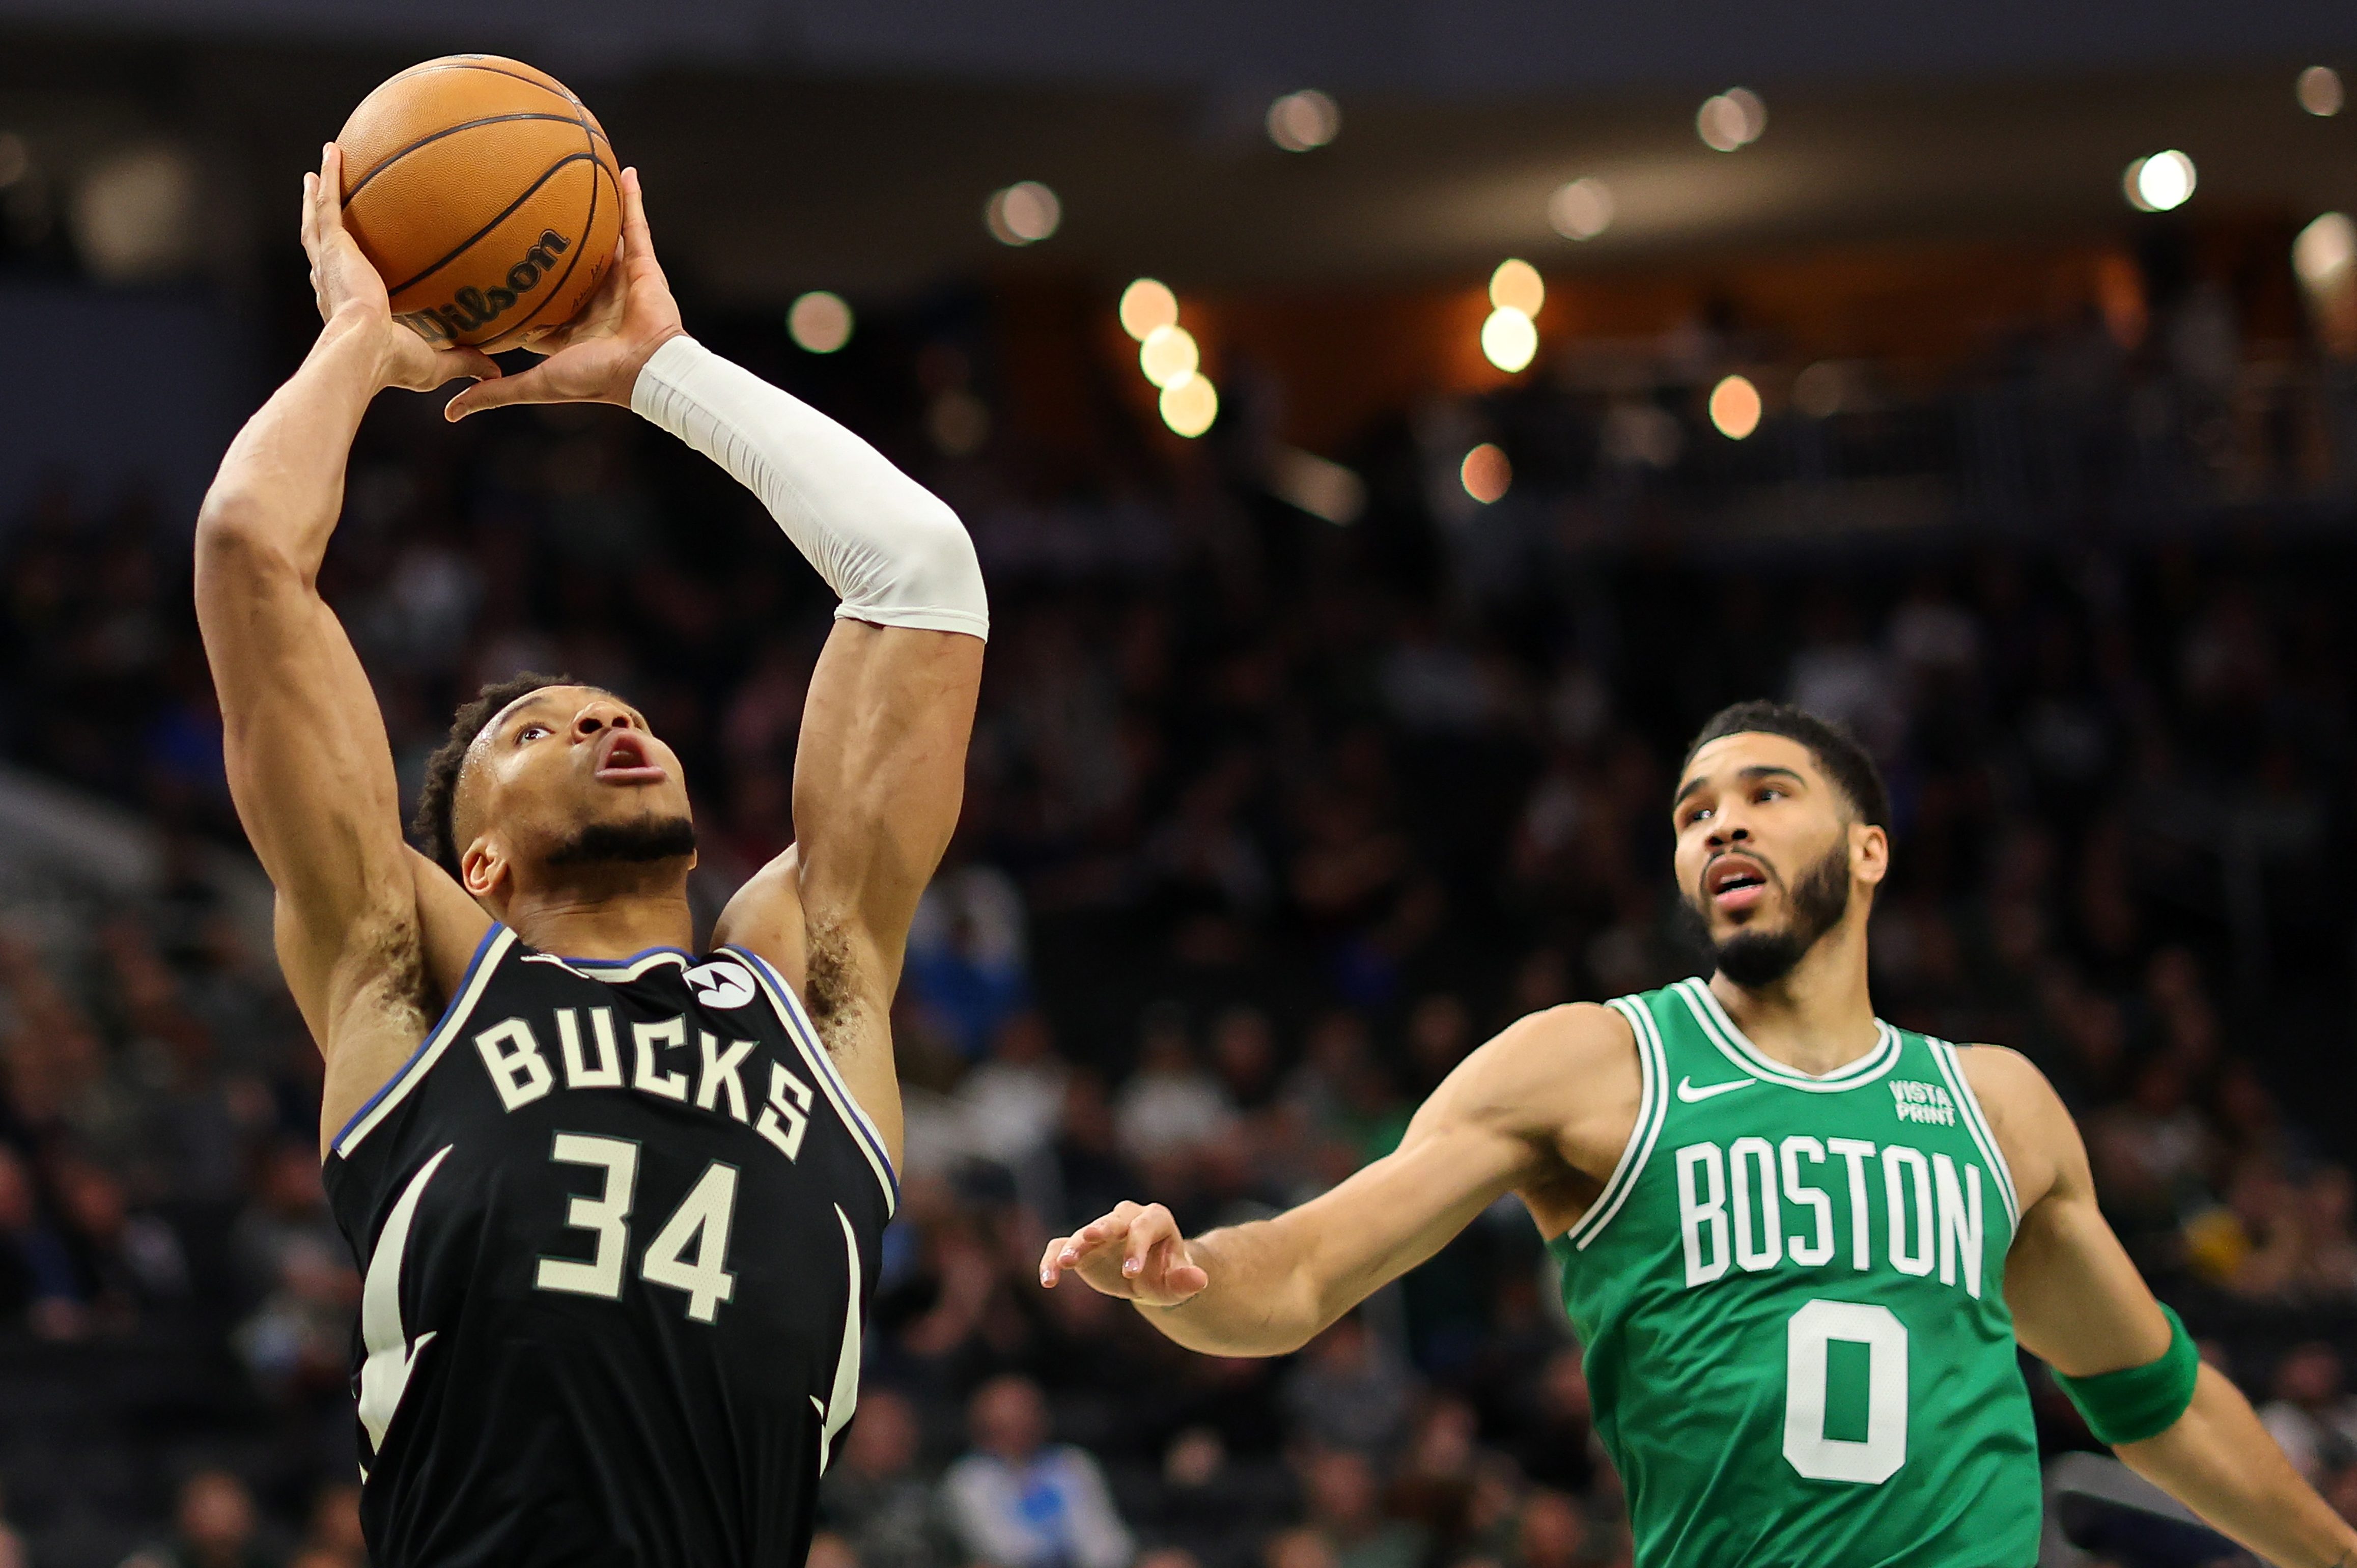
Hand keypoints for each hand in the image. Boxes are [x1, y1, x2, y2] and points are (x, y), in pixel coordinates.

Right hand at [301, 144, 498, 394]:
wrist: (368, 349)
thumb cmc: (396, 363)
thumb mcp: (438, 363)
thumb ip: (465, 360)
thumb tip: (495, 372)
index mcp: (350, 307)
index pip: (345, 283)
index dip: (345, 268)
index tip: (352, 257)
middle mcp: (333, 283)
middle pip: (324, 246)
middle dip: (324, 224)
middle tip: (325, 203)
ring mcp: (329, 263)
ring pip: (319, 220)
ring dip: (318, 194)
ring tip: (319, 170)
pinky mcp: (333, 247)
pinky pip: (329, 204)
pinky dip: (332, 177)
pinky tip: (335, 152)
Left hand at [444, 166, 683, 421]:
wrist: (646, 371)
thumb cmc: (595, 379)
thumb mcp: (534, 384)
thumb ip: (493, 393)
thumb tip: (448, 413)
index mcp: (568, 325)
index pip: (538, 297)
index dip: (517, 278)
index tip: (491, 256)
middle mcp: (592, 299)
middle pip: (568, 261)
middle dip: (551, 237)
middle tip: (524, 204)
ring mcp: (619, 279)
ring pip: (602, 237)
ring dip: (593, 208)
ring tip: (576, 172)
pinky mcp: (643, 266)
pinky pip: (636, 225)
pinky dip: (633, 198)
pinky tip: (626, 170)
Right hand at [1038, 1201, 1210, 1306]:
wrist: (1149, 1277)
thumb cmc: (1167, 1276)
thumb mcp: (1178, 1283)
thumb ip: (1186, 1281)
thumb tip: (1200, 1280)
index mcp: (1156, 1220)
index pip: (1146, 1227)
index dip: (1138, 1247)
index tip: (1130, 1273)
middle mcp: (1127, 1218)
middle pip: (1113, 1219)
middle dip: (1102, 1229)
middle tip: (1091, 1237)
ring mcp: (1102, 1230)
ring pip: (1085, 1232)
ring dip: (1075, 1245)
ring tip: (1065, 1262)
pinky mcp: (1082, 1246)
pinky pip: (1061, 1246)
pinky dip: (1052, 1259)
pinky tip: (1048, 1280)